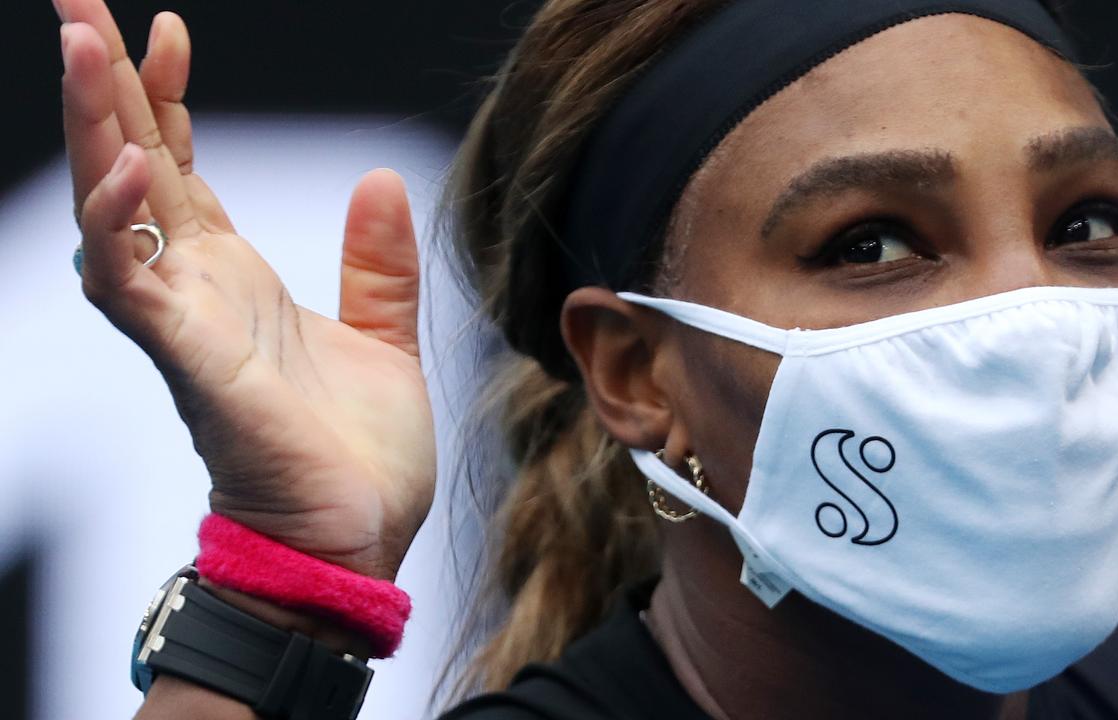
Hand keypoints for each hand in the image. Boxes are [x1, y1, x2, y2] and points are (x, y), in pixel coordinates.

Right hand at [57, 0, 434, 580]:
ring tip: (83, 44)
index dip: (168, 98)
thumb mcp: (384, 337)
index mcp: (235, 280)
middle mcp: (195, 292)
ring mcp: (185, 325)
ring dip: (96, 131)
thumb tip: (382, 175)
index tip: (168, 27)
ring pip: (114, 211)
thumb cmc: (356, 457)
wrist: (354, 544)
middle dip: (104, 85)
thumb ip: (378, 264)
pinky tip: (125, 174)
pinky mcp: (191, 364)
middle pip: (132, 166)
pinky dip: (121, 231)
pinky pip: (134, 288)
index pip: (182, 167)